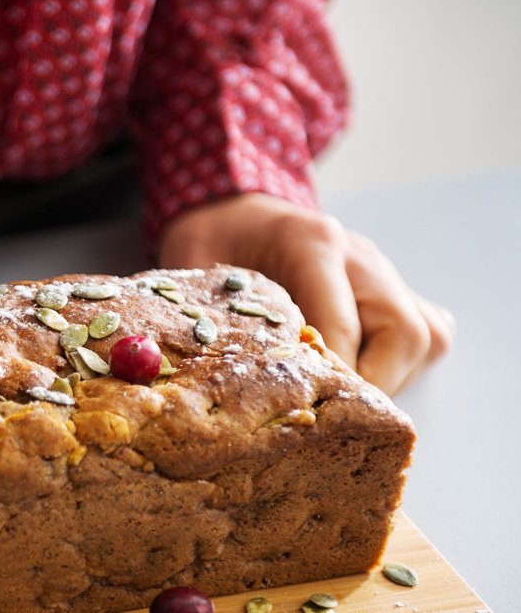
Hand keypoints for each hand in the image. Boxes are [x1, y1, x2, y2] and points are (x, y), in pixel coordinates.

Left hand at [157, 193, 453, 395]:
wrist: (232, 208)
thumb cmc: (212, 238)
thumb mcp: (194, 265)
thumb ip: (207, 310)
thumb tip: (196, 373)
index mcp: (310, 244)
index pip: (342, 323)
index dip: (328, 377)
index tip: (303, 412)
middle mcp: (358, 256)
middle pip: (404, 332)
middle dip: (370, 386)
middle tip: (325, 414)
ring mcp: (381, 271)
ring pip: (425, 335)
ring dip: (391, 379)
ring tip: (340, 399)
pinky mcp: (391, 287)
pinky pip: (427, 330)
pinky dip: (402, 364)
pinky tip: (360, 375)